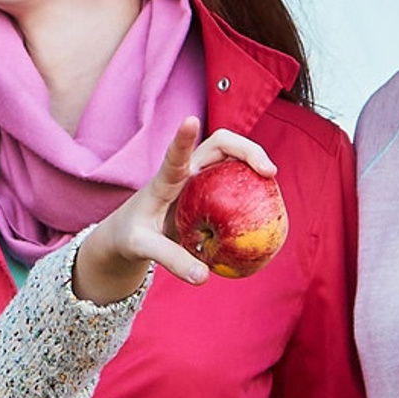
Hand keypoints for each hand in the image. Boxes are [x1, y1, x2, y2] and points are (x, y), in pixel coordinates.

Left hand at [69, 122, 277, 304]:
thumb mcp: (143, 248)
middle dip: (247, 149)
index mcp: (165, 180)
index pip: (174, 154)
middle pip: (220, 144)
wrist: (127, 233)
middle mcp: (186, 171)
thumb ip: (171, 260)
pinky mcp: (210, 190)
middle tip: (269, 171)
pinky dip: (253, 186)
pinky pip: (236, 181)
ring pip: (232, 158)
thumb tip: (202, 277)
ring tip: (272, 183)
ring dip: (254, 163)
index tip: (190, 120)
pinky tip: (268, 206)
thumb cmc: (131, 235)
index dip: (183, 138)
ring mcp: (200, 178)